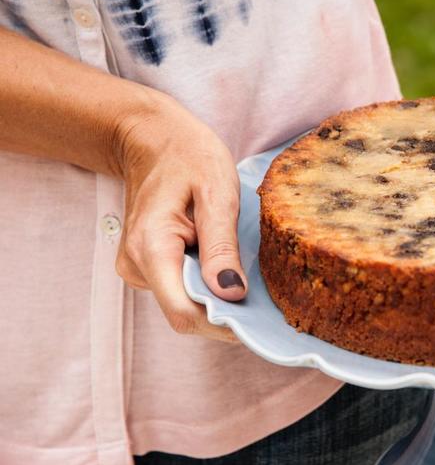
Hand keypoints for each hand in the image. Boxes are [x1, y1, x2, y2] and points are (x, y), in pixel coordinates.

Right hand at [111, 93, 246, 340]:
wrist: (154, 139)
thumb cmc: (189, 156)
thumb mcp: (217, 192)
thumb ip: (221, 246)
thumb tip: (231, 294)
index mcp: (151, 248)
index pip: (184, 313)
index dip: (223, 325)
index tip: (261, 323)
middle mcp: (136, 266)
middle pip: (185, 314)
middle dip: (226, 315)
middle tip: (268, 306)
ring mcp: (138, 269)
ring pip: (184, 304)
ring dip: (218, 301)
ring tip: (252, 282)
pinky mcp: (148, 267)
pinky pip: (182, 290)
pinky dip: (208, 287)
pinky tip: (229, 271)